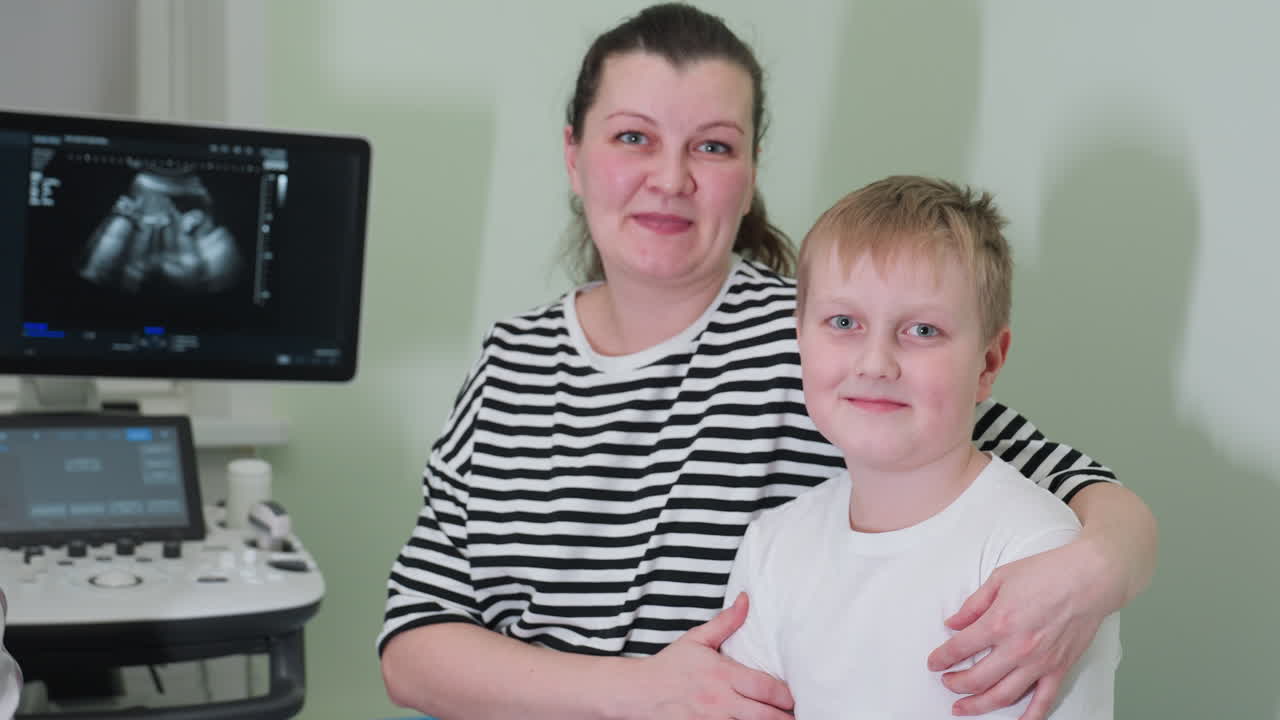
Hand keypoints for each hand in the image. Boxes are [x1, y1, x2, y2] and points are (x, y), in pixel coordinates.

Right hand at [631, 593, 793, 719]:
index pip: (766, 688)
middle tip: (798, 716)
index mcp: (723, 675)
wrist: (637, 693)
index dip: (786, 696)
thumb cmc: (669, 666)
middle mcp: (720, 702)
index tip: (795, 698)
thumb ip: (725, 623)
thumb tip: (746, 599)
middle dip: (785, 718)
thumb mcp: (696, 640)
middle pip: (765, 716)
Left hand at [926, 539, 1116, 718]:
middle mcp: (1017, 648)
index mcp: (999, 622)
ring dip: (979, 705)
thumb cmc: (1047, 573)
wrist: (1089, 579)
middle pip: (977, 678)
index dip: (941, 658)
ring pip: (1003, 696)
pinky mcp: (1059, 669)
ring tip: (963, 708)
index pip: (959, 648)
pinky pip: (1042, 701)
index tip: (933, 663)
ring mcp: (1039, 662)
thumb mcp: (1000, 579)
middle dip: (956, 684)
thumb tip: (953, 623)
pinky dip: (1028, 717)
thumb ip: (973, 605)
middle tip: (946, 683)